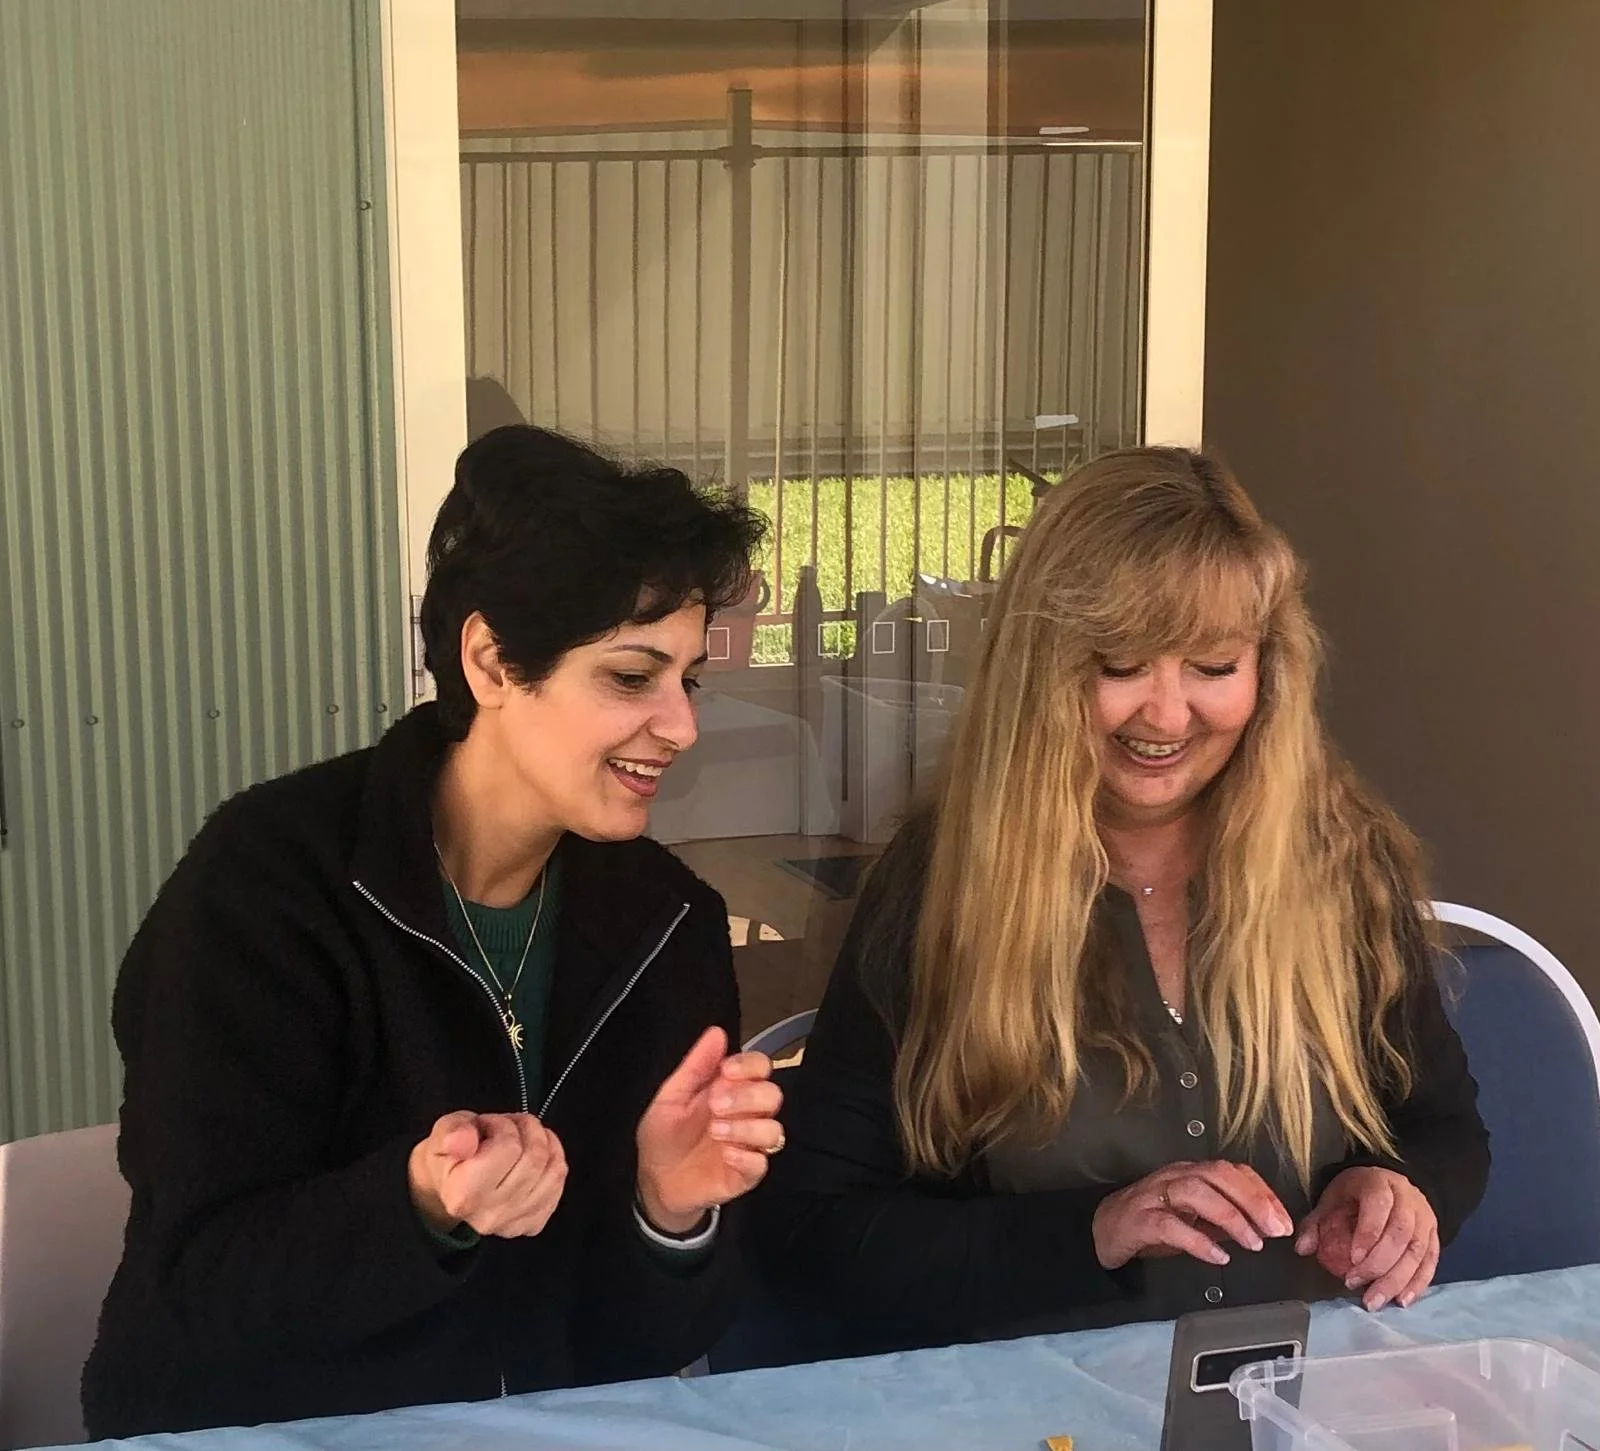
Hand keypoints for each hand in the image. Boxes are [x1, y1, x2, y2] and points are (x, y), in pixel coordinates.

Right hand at [408, 1111, 566, 1238]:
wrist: (448, 1185)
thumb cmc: (448, 1153)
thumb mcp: (443, 1131)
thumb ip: (452, 1132)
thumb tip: (464, 1141)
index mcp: (462, 1194)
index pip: (508, 1147)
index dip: (503, 1124)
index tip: (489, 1124)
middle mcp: (488, 1216)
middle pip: (535, 1158)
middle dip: (528, 1129)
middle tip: (511, 1124)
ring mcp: (512, 1224)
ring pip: (554, 1170)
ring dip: (545, 1142)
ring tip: (523, 1137)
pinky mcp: (531, 1225)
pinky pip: (559, 1184)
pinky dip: (554, 1160)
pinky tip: (535, 1155)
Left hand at [635, 1026, 782, 1233]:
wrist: (655, 1181)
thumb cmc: (664, 1137)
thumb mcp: (671, 1096)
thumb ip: (696, 1066)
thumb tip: (716, 1033)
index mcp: (731, 1090)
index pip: (760, 1067)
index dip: (750, 1065)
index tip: (726, 1071)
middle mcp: (746, 1115)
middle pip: (773, 1095)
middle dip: (747, 1096)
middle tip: (715, 1104)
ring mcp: (749, 1145)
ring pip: (774, 1130)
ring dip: (747, 1127)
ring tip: (715, 1131)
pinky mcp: (747, 1173)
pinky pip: (762, 1163)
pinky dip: (746, 1156)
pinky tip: (724, 1154)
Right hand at [1092, 1160, 1295, 1270]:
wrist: (1101, 1229)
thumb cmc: (1151, 1222)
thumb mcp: (1192, 1217)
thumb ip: (1223, 1219)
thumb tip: (1262, 1228)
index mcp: (1190, 1173)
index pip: (1231, 1171)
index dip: (1262, 1192)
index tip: (1284, 1220)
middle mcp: (1174, 1177)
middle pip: (1217, 1175)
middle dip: (1253, 1200)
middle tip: (1276, 1230)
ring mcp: (1155, 1196)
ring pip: (1196, 1193)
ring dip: (1230, 1217)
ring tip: (1253, 1244)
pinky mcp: (1139, 1220)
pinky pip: (1170, 1225)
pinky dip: (1197, 1240)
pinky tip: (1217, 1256)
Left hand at [1295, 1166, 1437, 1310]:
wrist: (1392, 1183)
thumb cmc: (1357, 1194)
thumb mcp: (1333, 1198)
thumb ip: (1316, 1222)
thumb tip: (1302, 1248)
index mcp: (1380, 1183)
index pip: (1378, 1206)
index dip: (1368, 1233)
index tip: (1352, 1259)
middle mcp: (1408, 1199)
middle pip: (1400, 1234)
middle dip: (1378, 1265)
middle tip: (1355, 1284)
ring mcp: (1425, 1218)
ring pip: (1417, 1252)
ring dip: (1397, 1280)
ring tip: (1375, 1300)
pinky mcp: (1434, 1236)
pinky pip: (1430, 1263)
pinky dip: (1417, 1284)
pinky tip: (1401, 1300)